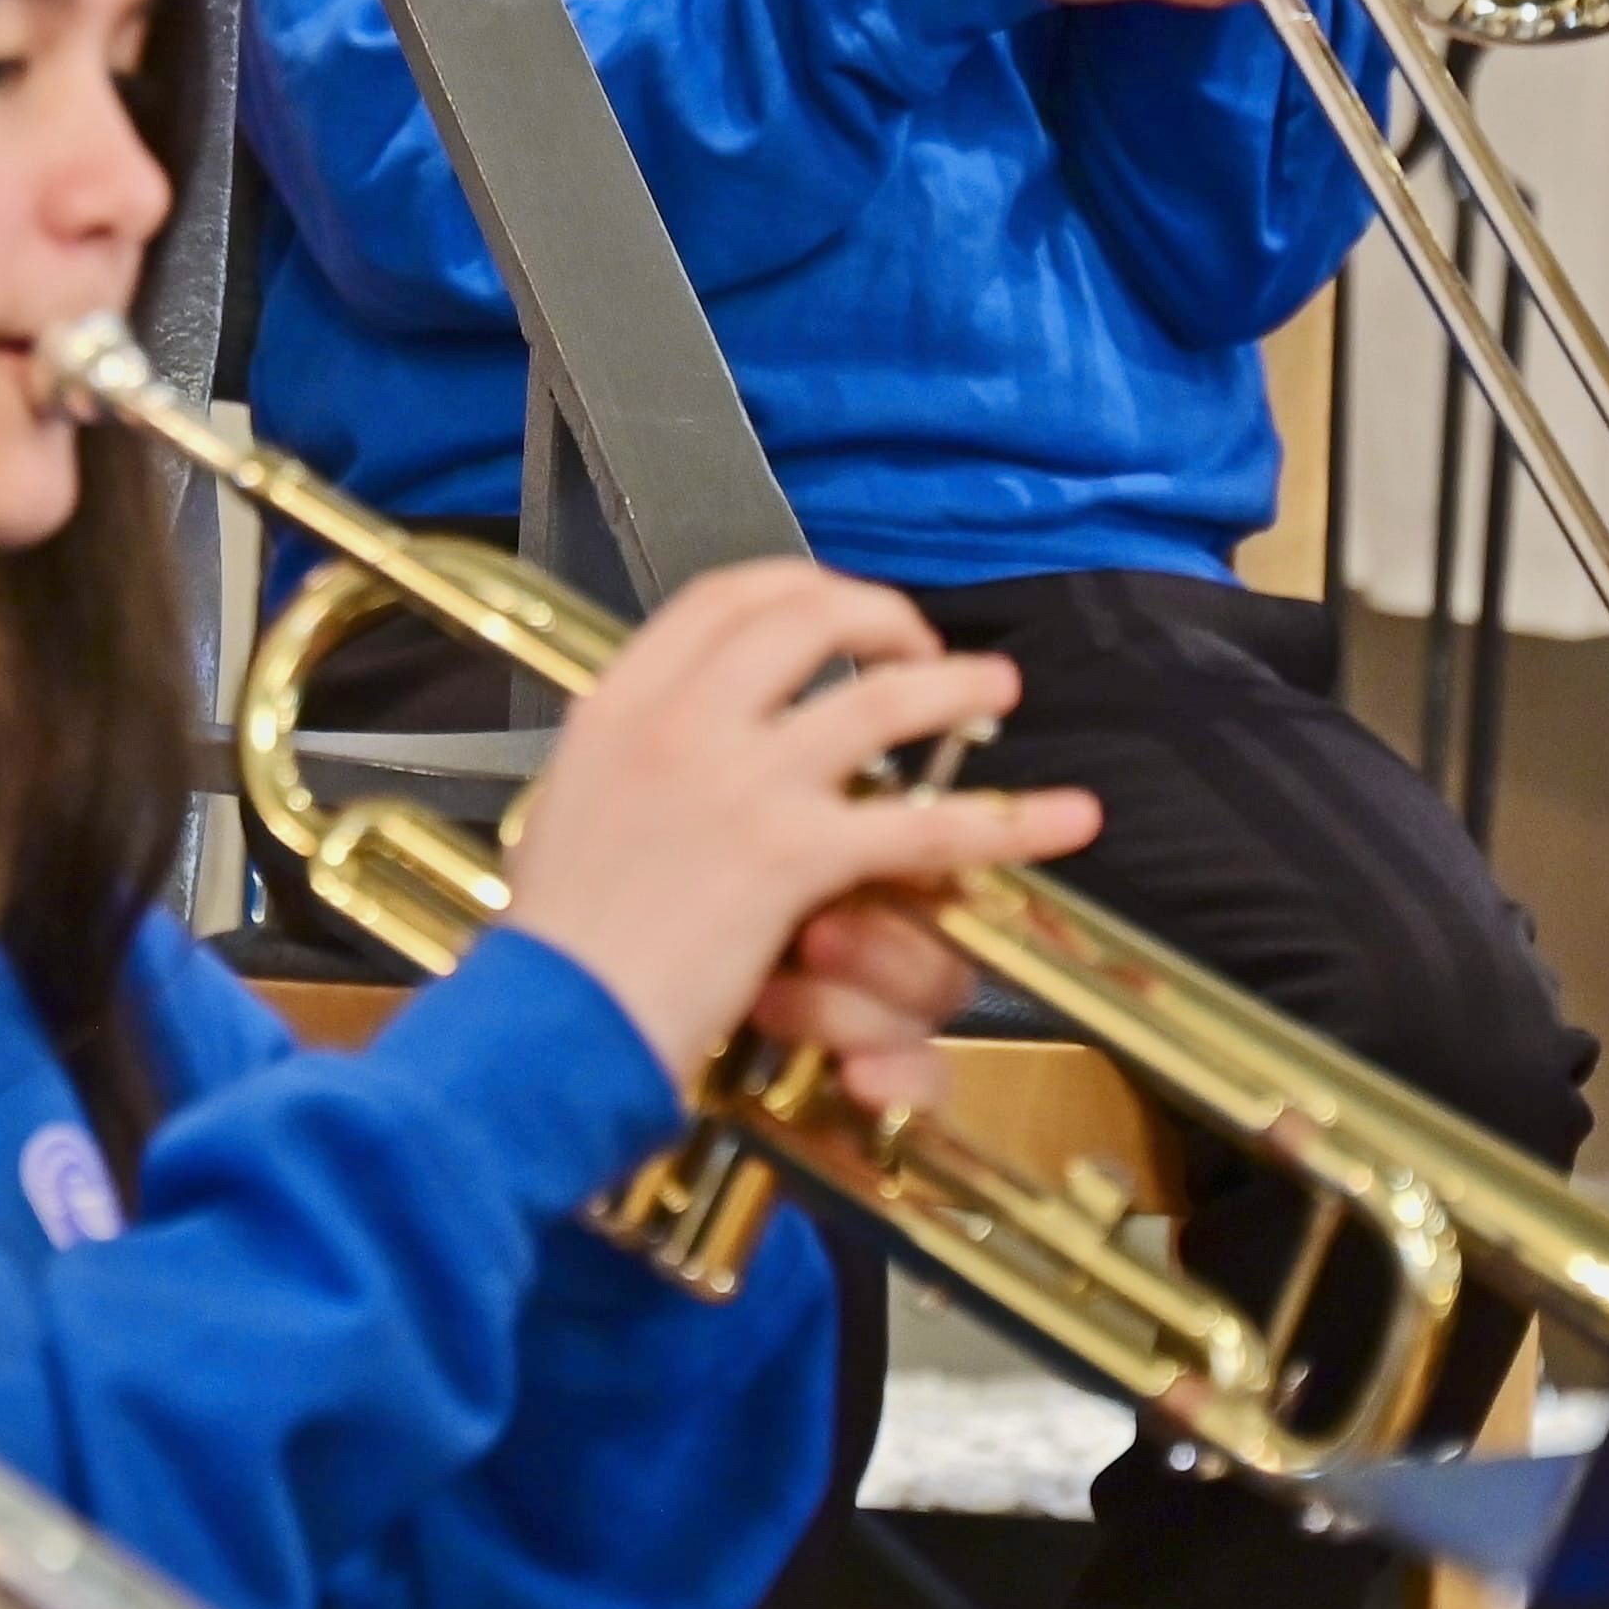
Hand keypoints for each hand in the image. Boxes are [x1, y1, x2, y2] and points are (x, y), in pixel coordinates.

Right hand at [496, 561, 1101, 1079]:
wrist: (551, 1020)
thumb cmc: (559, 939)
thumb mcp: (573, 807)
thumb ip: (633, 757)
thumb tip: (681, 735)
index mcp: (619, 703)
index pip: (722, 598)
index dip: (798, 588)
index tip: (837, 608)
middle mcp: (678, 722)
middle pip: (805, 620)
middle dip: (879, 615)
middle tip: (917, 644)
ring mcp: (739, 784)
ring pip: (878, 701)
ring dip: (952, 686)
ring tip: (997, 689)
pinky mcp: (791, 858)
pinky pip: (919, 826)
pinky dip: (1003, 820)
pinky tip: (1057, 819)